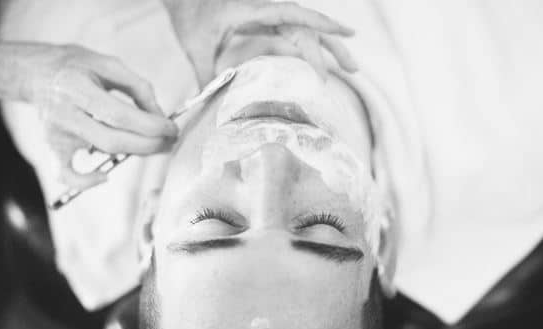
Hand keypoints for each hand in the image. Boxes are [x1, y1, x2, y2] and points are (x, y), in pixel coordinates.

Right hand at [27, 44, 176, 189]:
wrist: (35, 73)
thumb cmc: (77, 67)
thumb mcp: (109, 64)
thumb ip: (138, 87)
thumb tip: (160, 116)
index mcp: (76, 86)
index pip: (119, 115)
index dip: (150, 126)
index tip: (172, 129)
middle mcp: (63, 112)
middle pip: (113, 140)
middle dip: (149, 144)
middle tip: (169, 140)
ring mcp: (56, 133)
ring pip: (102, 153)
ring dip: (134, 151)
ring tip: (151, 142)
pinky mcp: (52, 147)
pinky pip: (66, 175)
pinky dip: (85, 182)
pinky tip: (105, 176)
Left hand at [163, 0, 357, 85]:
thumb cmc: (189, 14)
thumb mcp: (196, 45)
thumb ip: (206, 73)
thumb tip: (209, 103)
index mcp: (254, 10)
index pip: (296, 16)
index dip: (321, 25)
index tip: (344, 35)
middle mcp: (267, 11)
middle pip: (309, 26)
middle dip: (333, 45)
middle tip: (354, 69)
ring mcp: (269, 16)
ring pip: (306, 30)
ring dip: (329, 48)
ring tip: (350, 68)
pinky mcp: (266, 23)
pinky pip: (295, 34)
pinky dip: (311, 46)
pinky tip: (322, 61)